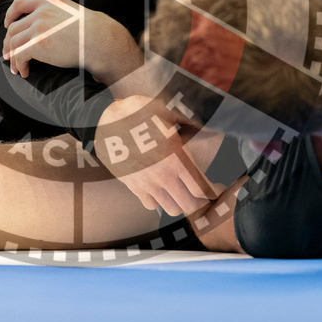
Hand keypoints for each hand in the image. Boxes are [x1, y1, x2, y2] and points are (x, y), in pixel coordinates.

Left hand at [2, 0, 139, 80]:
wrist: (99, 40)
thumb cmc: (91, 31)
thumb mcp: (71, 12)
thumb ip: (56, 14)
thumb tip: (45, 28)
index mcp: (49, 1)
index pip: (20, 3)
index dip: (10, 14)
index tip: (8, 25)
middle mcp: (41, 12)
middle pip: (14, 26)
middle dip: (8, 42)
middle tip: (9, 54)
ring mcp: (38, 27)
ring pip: (13, 42)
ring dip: (12, 56)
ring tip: (16, 68)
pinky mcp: (37, 44)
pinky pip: (20, 55)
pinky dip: (19, 65)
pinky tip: (24, 72)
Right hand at [95, 95, 220, 215]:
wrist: (106, 120)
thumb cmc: (140, 111)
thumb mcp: (168, 111)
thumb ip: (188, 118)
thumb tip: (208, 115)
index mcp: (177, 159)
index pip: (202, 189)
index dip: (213, 192)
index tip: (216, 187)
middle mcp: (163, 176)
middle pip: (189, 206)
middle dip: (199, 201)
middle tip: (200, 192)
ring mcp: (147, 183)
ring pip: (171, 209)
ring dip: (179, 202)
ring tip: (181, 192)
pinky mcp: (133, 186)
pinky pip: (151, 205)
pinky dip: (158, 201)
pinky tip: (160, 189)